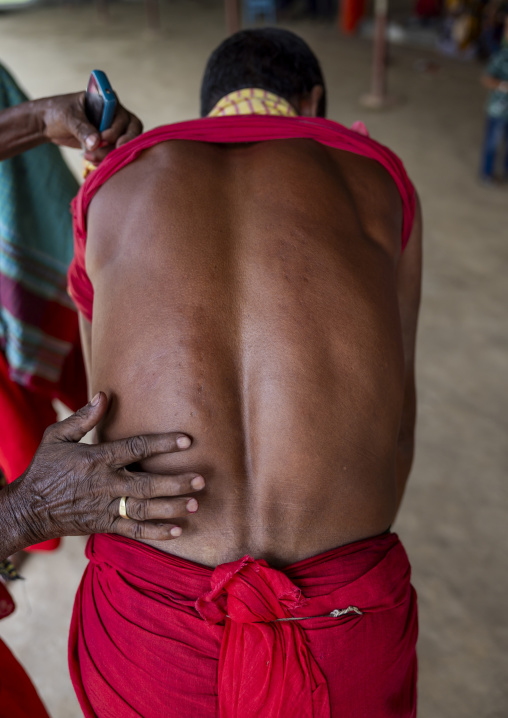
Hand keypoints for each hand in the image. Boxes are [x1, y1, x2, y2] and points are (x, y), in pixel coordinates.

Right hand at [3, 392, 203, 549]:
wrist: (27, 510)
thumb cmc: (44, 468)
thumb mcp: (57, 437)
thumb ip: (83, 418)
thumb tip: (104, 395)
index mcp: (97, 459)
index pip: (136, 448)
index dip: (162, 443)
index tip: (186, 440)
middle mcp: (105, 484)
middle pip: (147, 484)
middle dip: (176, 482)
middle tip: (200, 480)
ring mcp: (106, 507)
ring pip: (144, 509)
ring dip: (171, 507)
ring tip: (195, 504)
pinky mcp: (105, 525)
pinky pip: (134, 530)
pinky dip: (156, 532)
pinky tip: (178, 530)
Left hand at [39, 91, 142, 161]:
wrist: (48, 123)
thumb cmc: (58, 112)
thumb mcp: (68, 118)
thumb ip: (82, 129)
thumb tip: (96, 142)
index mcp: (108, 101)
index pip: (126, 117)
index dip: (120, 131)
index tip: (105, 140)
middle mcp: (115, 115)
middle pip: (131, 133)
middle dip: (118, 146)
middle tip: (103, 153)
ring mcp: (113, 129)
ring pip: (122, 146)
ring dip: (108, 155)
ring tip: (89, 156)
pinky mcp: (107, 142)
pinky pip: (114, 153)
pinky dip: (105, 160)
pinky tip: (92, 160)